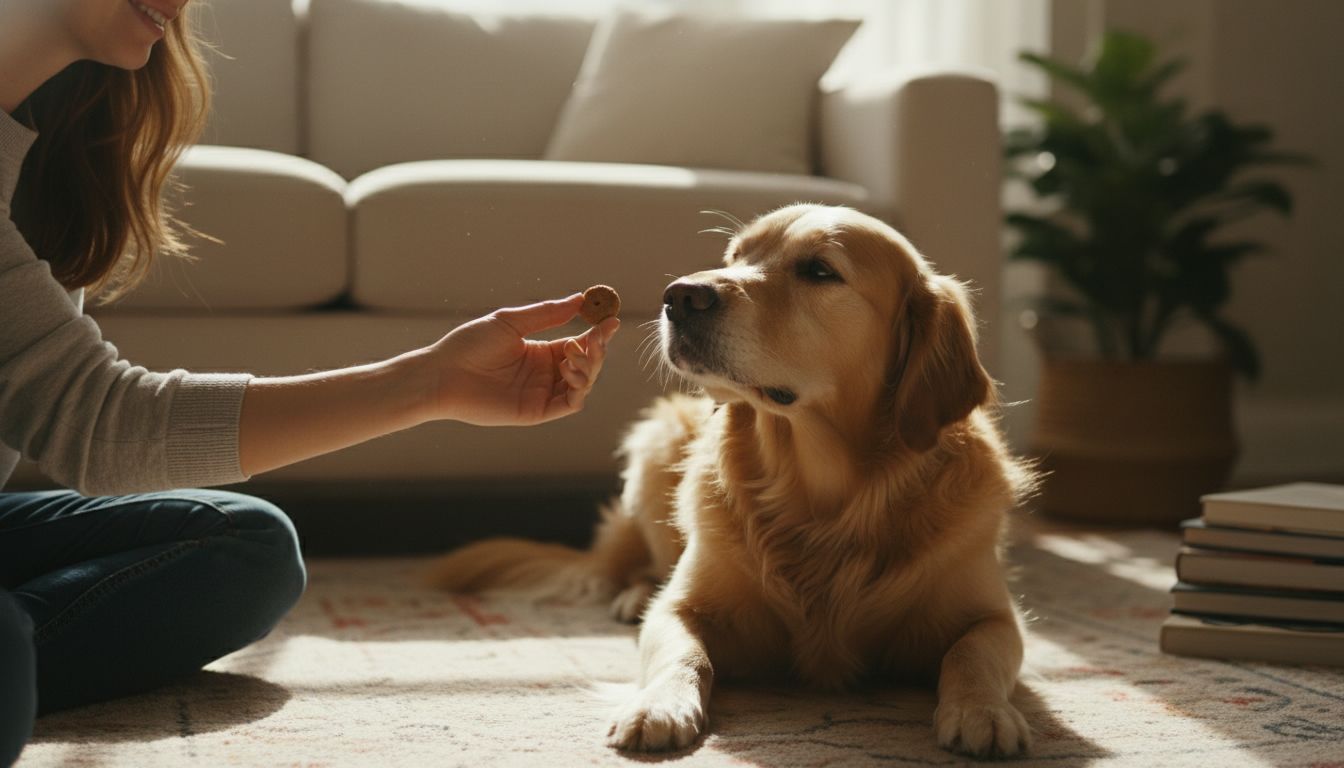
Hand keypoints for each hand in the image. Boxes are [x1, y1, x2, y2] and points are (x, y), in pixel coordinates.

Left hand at [421, 294, 619, 425]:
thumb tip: (580, 300)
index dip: (597, 333)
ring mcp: (542, 394)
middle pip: (586, 364)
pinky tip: (569, 369)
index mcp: (540, 352)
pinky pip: (569, 403)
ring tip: (574, 352)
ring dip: (589, 367)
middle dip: (596, 350)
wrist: (444, 374)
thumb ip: (547, 314)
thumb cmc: (470, 344)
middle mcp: (545, 374)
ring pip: (583, 384)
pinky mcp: (536, 412)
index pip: (579, 343)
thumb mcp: (511, 322)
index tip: (611, 319)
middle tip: (596, 337)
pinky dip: (578, 387)